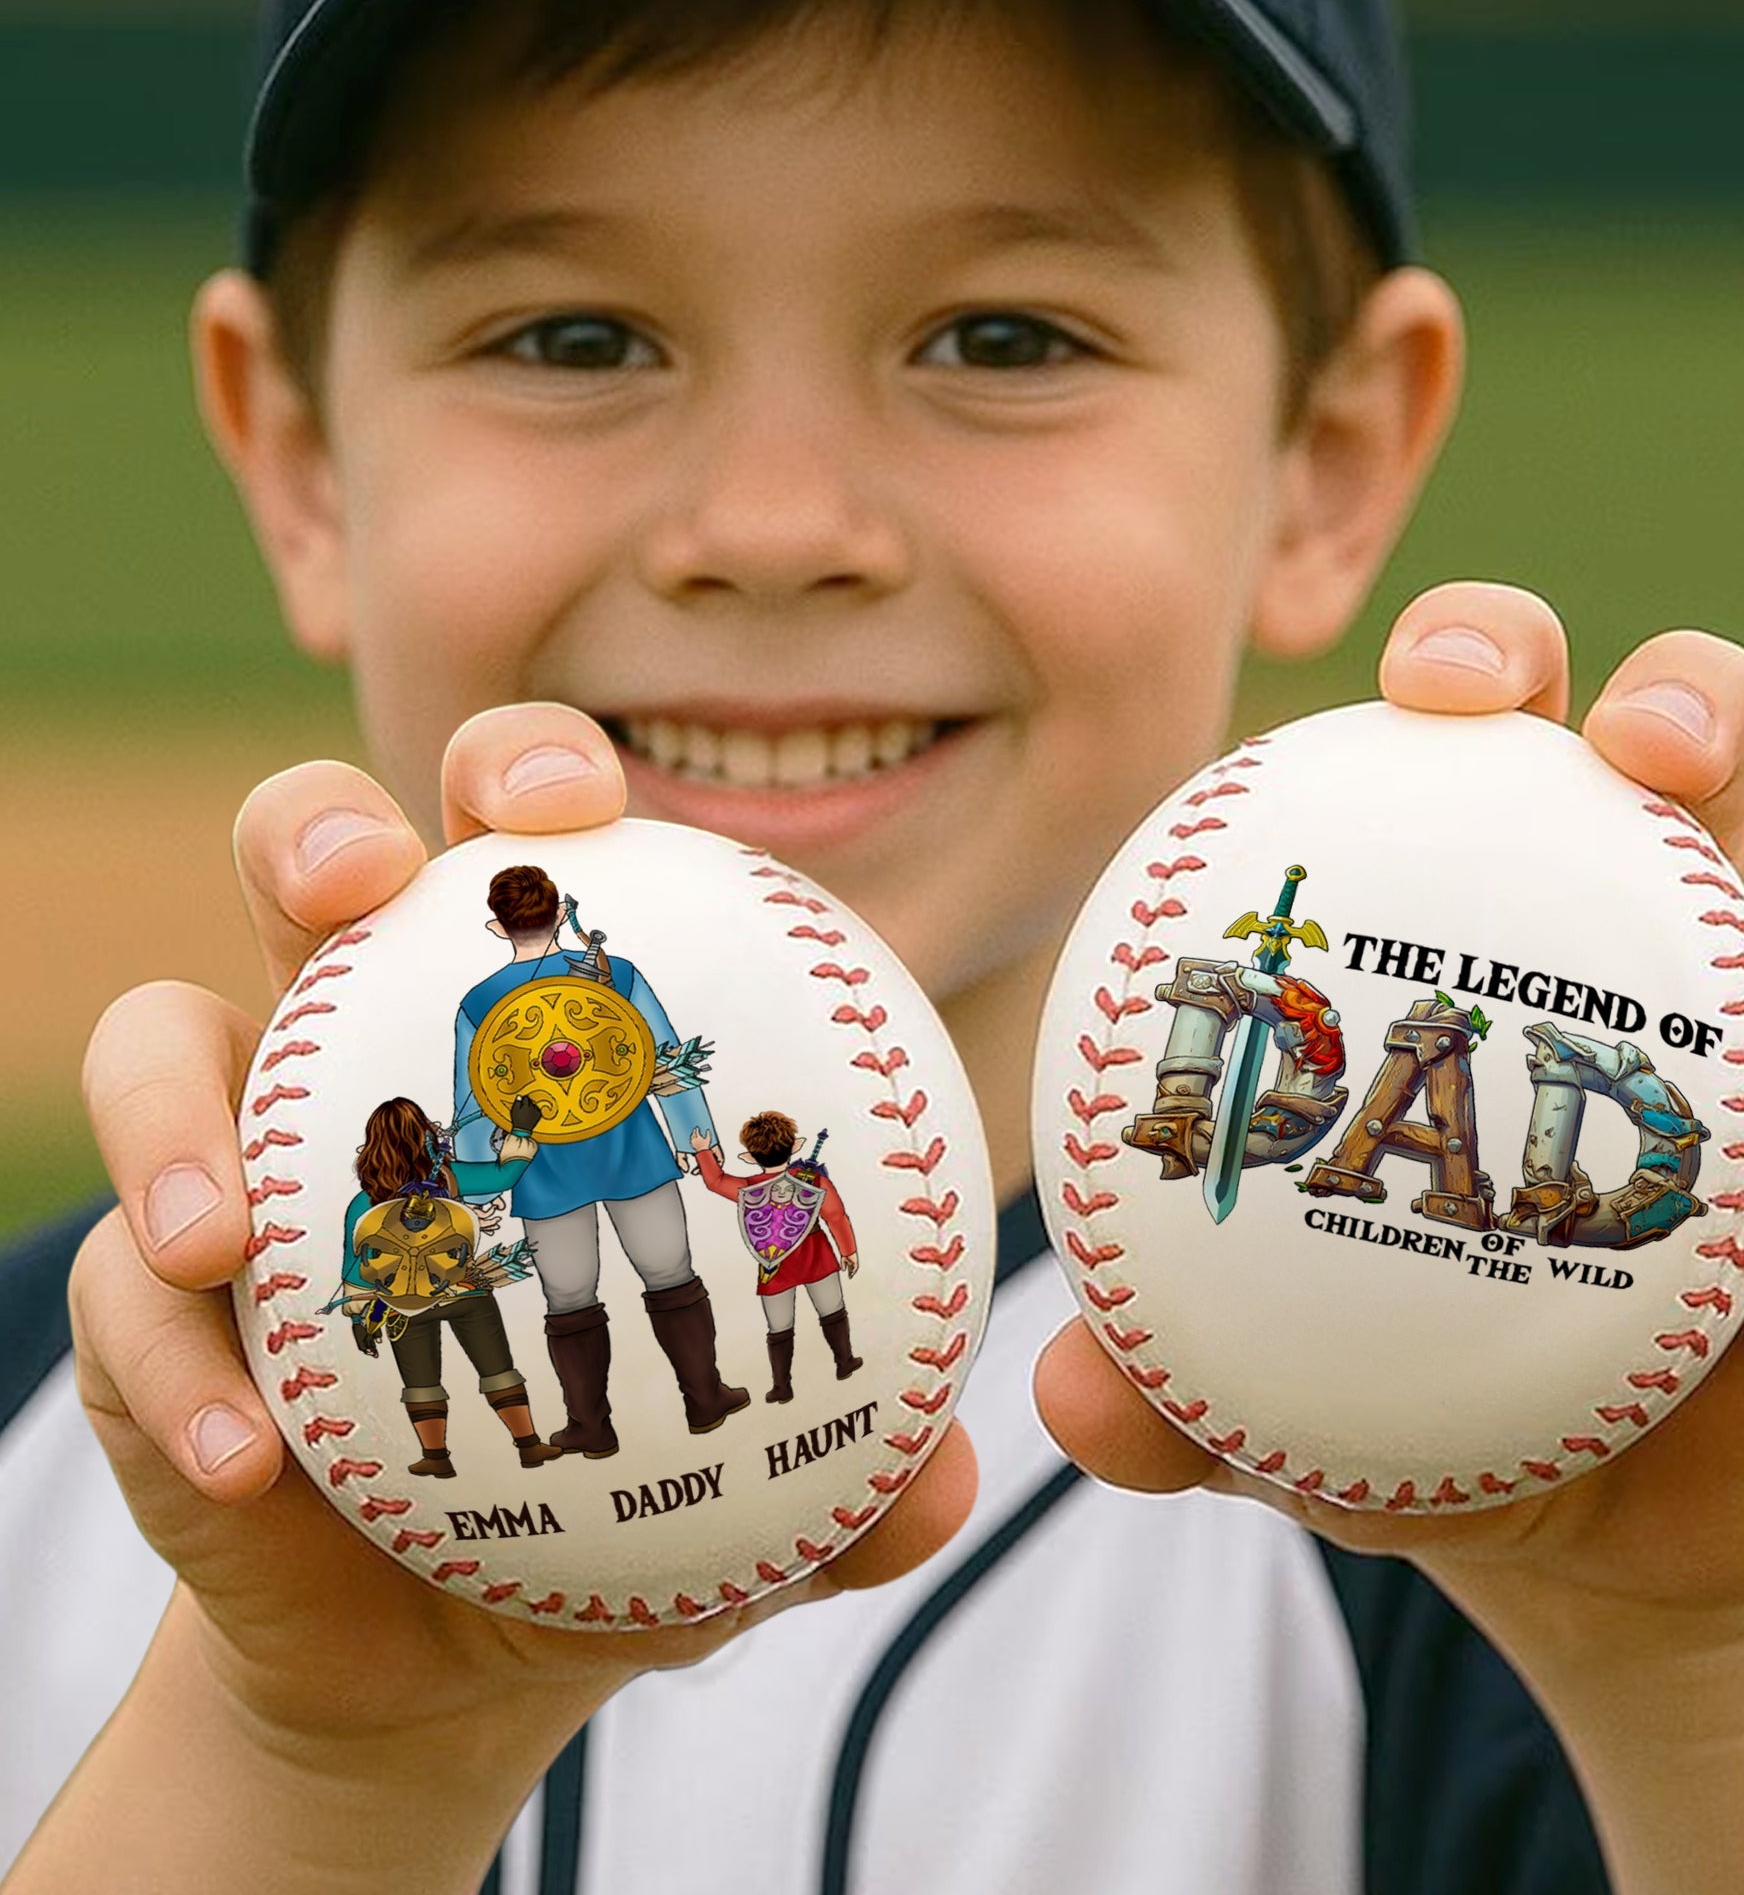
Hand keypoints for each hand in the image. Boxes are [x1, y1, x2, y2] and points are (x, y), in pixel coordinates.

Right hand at [74, 705, 978, 1780]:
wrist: (457, 1630)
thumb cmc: (628, 1491)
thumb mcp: (751, 1483)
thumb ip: (848, 1474)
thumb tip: (950, 1479)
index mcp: (532, 1040)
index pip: (527, 860)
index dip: (534, 782)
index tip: (574, 805)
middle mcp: (373, 1055)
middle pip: (311, 863)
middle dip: (320, 831)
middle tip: (365, 884)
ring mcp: (248, 1163)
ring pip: (157, 1041)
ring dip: (176, 1112)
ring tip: (231, 1236)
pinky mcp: (154, 1301)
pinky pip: (124, 1293)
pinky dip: (174, 1370)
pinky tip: (250, 1460)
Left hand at [690, 1127, 713, 1154]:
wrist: (703, 1151)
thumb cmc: (706, 1145)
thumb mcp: (708, 1139)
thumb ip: (708, 1134)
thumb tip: (707, 1130)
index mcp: (698, 1137)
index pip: (697, 1132)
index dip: (697, 1129)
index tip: (697, 1128)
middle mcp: (695, 1139)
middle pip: (693, 1134)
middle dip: (694, 1131)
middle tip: (694, 1129)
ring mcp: (693, 1142)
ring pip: (691, 1137)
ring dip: (692, 1134)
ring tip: (693, 1133)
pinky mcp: (692, 1145)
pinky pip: (691, 1140)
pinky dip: (691, 1138)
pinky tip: (692, 1138)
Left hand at [1037, 584, 1743, 1629]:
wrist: (1579, 1507)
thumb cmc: (1398, 1376)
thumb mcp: (1266, 1383)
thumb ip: (1171, 1376)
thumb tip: (1065, 1390)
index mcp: (1482, 909)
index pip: (1484, 734)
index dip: (1471, 657)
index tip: (1420, 684)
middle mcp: (1637, 932)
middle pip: (1697, 732)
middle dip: (1682, 700)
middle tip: (1636, 755)